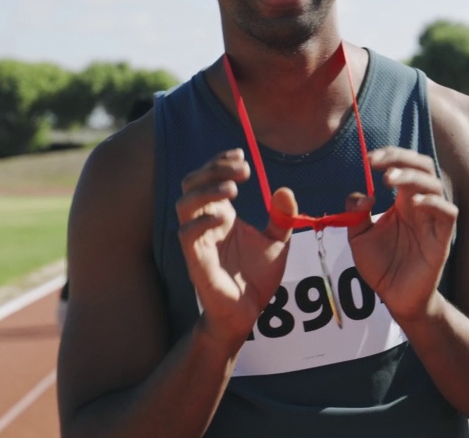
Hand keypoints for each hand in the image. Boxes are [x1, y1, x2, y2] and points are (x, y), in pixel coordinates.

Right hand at [176, 148, 297, 351]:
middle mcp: (207, 223)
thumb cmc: (257, 278)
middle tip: (242, 169)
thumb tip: (284, 190)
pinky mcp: (196, 261)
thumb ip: (283, 217)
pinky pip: (186, 235)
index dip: (221, 161)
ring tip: (233, 189)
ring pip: (184, 203)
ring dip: (206, 190)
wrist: (247, 313)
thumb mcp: (278, 242)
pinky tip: (222, 217)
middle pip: (192, 183)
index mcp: (223, 215)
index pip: (210, 177)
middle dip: (214, 169)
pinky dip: (200, 221)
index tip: (242, 155)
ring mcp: (198, 240)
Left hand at [345, 147, 458, 321]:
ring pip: (435, 185)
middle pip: (423, 167)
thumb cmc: (381, 266)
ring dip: (412, 176)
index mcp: (403, 202)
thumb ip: (356, 214)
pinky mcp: (442, 238)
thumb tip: (362, 195)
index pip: (404, 167)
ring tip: (389, 180)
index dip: (389, 156)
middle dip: (401, 158)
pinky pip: (448, 213)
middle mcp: (420, 206)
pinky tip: (415, 203)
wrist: (395, 298)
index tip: (368, 158)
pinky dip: (434, 203)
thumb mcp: (359, 237)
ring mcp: (433, 220)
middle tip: (378, 162)